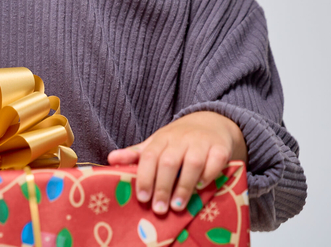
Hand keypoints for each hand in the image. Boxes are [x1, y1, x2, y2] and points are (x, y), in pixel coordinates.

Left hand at [107, 111, 246, 215]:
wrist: (210, 122)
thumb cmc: (178, 140)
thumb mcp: (156, 144)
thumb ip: (136, 154)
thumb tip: (110, 159)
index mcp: (161, 139)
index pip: (149, 156)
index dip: (145, 177)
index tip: (142, 198)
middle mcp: (180, 139)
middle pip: (168, 161)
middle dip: (162, 186)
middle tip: (159, 209)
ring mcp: (201, 142)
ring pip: (192, 163)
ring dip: (184, 186)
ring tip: (178, 206)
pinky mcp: (220, 148)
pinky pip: (215, 161)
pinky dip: (209, 174)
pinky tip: (201, 186)